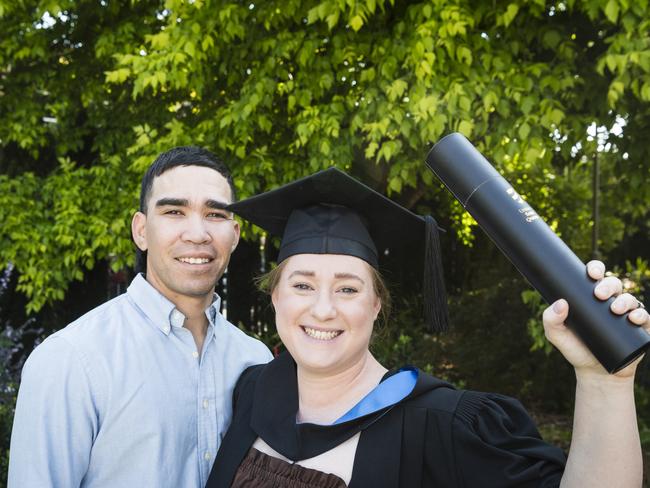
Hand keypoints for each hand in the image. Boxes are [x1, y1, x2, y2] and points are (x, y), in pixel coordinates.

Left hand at [542, 260, 649, 378]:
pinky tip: (634, 318)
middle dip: (608, 285)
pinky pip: (646, 318)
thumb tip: (560, 303)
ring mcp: (626, 316)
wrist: (595, 374)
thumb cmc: (575, 349)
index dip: (596, 269)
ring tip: (615, 309)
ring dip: (625, 300)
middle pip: (614, 284)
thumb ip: (550, 320)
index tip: (591, 273)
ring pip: (630, 299)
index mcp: (591, 297)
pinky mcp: (640, 330)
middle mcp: (611, 302)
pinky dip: (641, 315)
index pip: (596, 276)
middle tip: (599, 294)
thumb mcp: (557, 336)